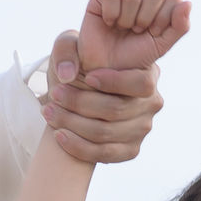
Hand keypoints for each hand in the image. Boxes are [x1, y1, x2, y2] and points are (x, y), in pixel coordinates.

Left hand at [39, 0, 185, 165]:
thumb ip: (67, 49)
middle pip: (117, 109)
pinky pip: (105, 154)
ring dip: (72, 124)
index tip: (87, 78)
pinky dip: (78, 147)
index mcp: (148, 74)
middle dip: (80, 103)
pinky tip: (59, 135)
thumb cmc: (80, 65)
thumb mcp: (72, 46)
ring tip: (49, 112)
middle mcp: (151, 103)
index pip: (141, 83)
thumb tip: (67, 74)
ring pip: (106, 133)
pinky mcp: (130, 150)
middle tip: (54, 94)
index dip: (115, 82)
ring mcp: (143, 129)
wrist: (76, 92)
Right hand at [75, 0, 189, 72]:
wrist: (106, 69)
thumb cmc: (134, 57)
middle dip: (148, 18)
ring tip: (122, 29)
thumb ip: (179, 26)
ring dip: (128, 19)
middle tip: (138, 31)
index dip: (165, 17)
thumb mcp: (162, 45)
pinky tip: (109, 23)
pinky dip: (111, 13)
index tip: (154, 33)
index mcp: (159, 7)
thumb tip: (188, 3)